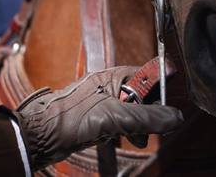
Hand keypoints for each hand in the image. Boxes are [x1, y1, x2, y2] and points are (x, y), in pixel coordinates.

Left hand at [14, 66, 182, 167]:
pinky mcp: (94, 119)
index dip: (159, 91)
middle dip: (147, 115)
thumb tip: (175, 118)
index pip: (149, 75)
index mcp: (115, 75)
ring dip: (133, 128)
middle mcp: (109, 85)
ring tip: (131, 138)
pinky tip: (112, 140)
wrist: (40, 136)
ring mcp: (101, 102)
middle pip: (142, 97)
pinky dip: (119, 133)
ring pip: (130, 113)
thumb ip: (146, 118)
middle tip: (147, 129)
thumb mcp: (114, 117)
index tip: (167, 109)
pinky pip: (117, 124)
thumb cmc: (70, 118)